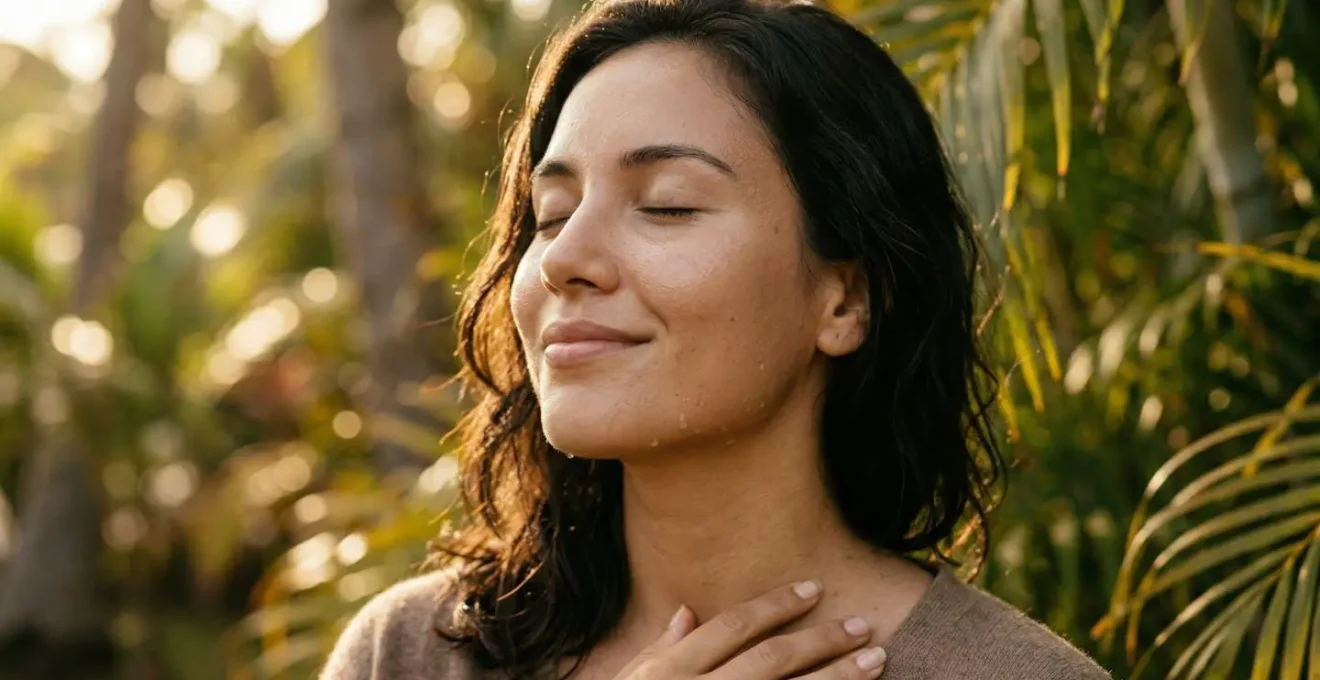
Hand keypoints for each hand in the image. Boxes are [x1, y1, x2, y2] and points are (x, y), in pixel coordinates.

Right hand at [612, 580, 886, 678]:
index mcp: (670, 672)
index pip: (732, 626)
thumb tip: (687, 613)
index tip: (814, 589)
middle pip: (772, 660)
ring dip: (839, 677)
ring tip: (877, 659)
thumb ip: (658, 650)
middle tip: (862, 625)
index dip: (776, 605)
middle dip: (822, 640)